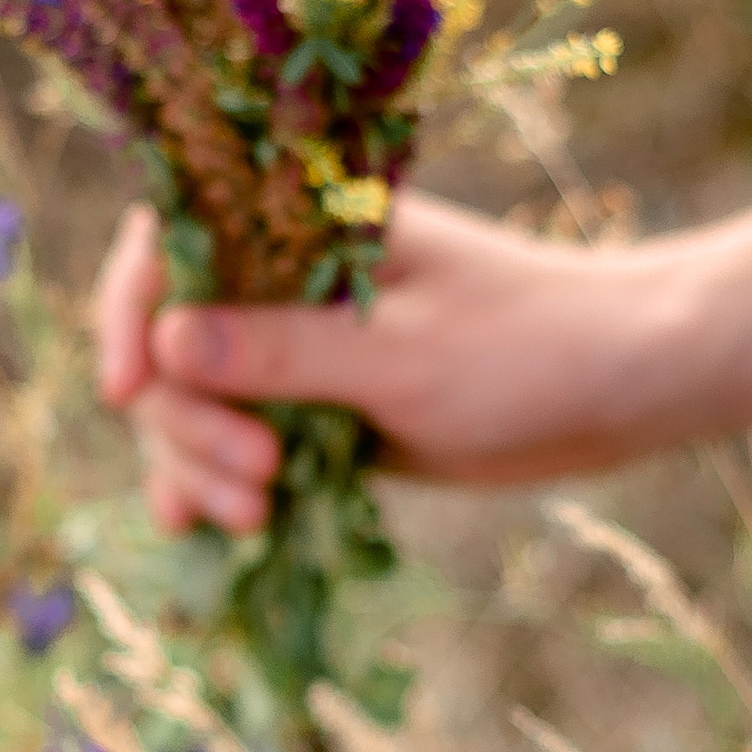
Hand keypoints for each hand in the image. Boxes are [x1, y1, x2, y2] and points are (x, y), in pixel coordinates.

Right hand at [92, 189, 680, 533]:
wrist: (624, 388)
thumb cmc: (528, 347)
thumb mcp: (401, 356)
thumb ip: (282, 350)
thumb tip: (164, 344)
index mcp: (303, 225)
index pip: (168, 244)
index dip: (127, 311)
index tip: (127, 389)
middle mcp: (286, 276)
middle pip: (170, 340)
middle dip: (185, 417)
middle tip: (253, 476)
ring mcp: (300, 346)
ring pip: (195, 401)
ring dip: (197, 461)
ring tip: (253, 517)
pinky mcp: (321, 407)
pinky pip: (238, 443)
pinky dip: (215, 482)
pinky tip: (211, 527)